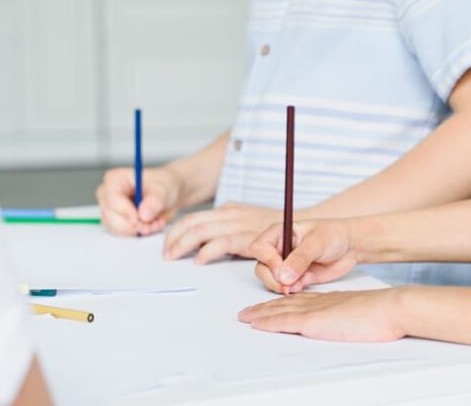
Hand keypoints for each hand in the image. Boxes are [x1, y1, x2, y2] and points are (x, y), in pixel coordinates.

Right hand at [95, 165, 183, 235]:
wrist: (167, 194)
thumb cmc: (163, 185)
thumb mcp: (163, 190)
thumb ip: (154, 201)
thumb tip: (143, 215)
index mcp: (115, 179)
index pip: (112, 198)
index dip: (124, 211)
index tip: (139, 219)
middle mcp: (108, 195)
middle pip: (110, 216)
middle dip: (131, 225)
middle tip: (150, 224)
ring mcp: (111, 210)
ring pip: (115, 228)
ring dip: (137, 230)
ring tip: (155, 222)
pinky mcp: (116, 222)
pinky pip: (123, 233)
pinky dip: (139, 233)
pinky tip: (152, 225)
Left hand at [163, 202, 283, 263]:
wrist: (304, 231)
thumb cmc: (276, 232)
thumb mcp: (249, 224)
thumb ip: (230, 230)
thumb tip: (207, 245)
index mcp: (229, 210)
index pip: (194, 217)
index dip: (176, 231)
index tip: (168, 244)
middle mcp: (231, 214)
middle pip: (191, 222)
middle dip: (173, 238)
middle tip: (166, 255)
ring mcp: (239, 225)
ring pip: (200, 231)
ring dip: (182, 245)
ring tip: (173, 257)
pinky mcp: (248, 238)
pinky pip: (221, 243)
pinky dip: (207, 251)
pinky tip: (199, 261)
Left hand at [238, 288, 405, 341]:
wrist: (389, 308)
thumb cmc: (381, 312)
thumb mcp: (359, 311)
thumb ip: (347, 314)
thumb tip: (345, 322)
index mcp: (329, 299)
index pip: (299, 300)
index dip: (282, 302)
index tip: (271, 305)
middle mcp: (318, 301)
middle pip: (284, 304)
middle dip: (264, 307)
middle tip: (248, 312)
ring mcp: (314, 310)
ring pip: (279, 310)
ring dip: (260, 313)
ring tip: (245, 316)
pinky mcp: (314, 320)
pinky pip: (284, 321)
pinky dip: (268, 321)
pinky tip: (256, 323)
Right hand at [249, 219, 358, 293]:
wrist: (350, 247)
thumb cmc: (333, 234)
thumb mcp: (317, 242)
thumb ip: (300, 258)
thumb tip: (283, 276)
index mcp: (279, 234)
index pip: (260, 247)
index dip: (267, 259)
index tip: (280, 268)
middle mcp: (278, 250)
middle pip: (262, 267)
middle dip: (271, 278)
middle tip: (286, 284)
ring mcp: (285, 265)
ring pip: (270, 280)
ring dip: (279, 286)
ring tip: (296, 286)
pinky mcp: (294, 279)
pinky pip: (284, 288)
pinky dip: (289, 291)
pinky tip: (300, 287)